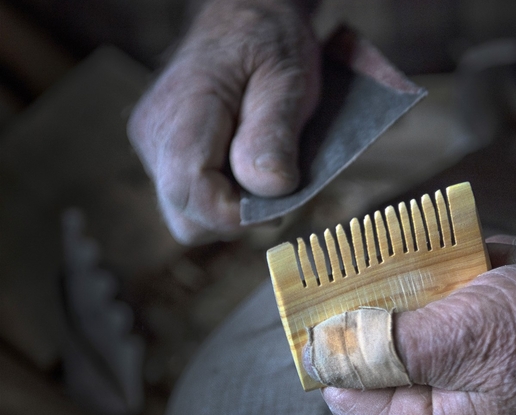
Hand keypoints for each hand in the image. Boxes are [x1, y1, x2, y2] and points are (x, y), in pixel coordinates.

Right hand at [128, 0, 320, 243]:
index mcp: (180, 112)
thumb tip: (269, 187)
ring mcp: (152, 148)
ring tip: (261, 167)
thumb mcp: (287, 79)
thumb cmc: (267, 43)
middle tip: (275, 182)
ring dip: (230, 207)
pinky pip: (190, 199)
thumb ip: (274, 133)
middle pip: (186, 218)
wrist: (242, 19)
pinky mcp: (162, 155)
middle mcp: (153, 135)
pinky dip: (222, 196)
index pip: (190, 191)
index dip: (236, 213)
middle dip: (235, 215)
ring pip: (187, 215)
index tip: (278, 198)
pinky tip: (244, 165)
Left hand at [311, 216, 515, 414]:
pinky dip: (477, 270)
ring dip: (446, 275)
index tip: (323, 291)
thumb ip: (388, 346)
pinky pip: (462, 296)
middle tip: (408, 257)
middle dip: (398, 295)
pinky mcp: (496, 336)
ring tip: (486, 261)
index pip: (351, 395)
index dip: (331, 345)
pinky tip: (508, 259)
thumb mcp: (464, 339)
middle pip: (386, 346)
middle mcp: (451, 403)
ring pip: (425, 310)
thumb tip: (322, 350)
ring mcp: (475, 366)